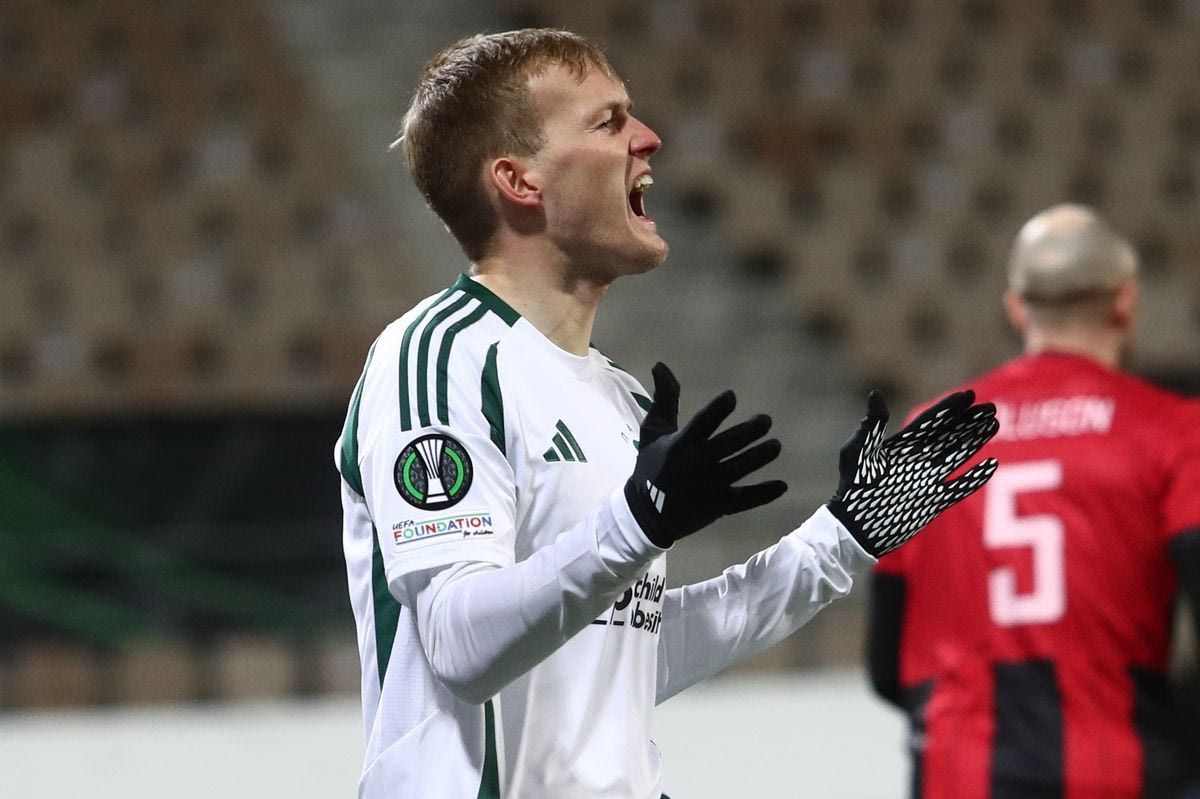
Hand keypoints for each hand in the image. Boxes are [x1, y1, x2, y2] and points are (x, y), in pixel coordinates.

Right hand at [625, 363, 787, 547]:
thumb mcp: (653, 431)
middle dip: (748, 432)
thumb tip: (660, 364)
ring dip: (759, 457)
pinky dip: (763, 494)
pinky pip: (744, 500)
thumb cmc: (651, 466)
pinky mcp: (717, 506)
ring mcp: (708, 487)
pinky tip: (782, 485)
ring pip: (740, 469)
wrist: (645, 514)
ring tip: (775, 446)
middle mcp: (695, 464)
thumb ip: (664, 399)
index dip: (716, 409)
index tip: (732, 396)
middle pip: (727, 445)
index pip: (701, 424)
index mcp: (680, 444)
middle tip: (766, 420)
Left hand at [827, 390, 998, 556]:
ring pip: (958, 455)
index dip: (949, 408)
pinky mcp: (934, 502)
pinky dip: (975, 478)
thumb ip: (871, 427)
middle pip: (949, 435)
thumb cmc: (853, 486)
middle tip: (991, 408)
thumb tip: (876, 395)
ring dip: (975, 440)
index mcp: (902, 445)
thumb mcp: (858, 452)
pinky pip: (960, 487)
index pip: (931, 421)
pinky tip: (990, 465)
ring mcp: (928, 480)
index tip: (968, 395)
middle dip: (969, 421)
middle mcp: (918, 459)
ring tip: (993, 424)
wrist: (856, 526)